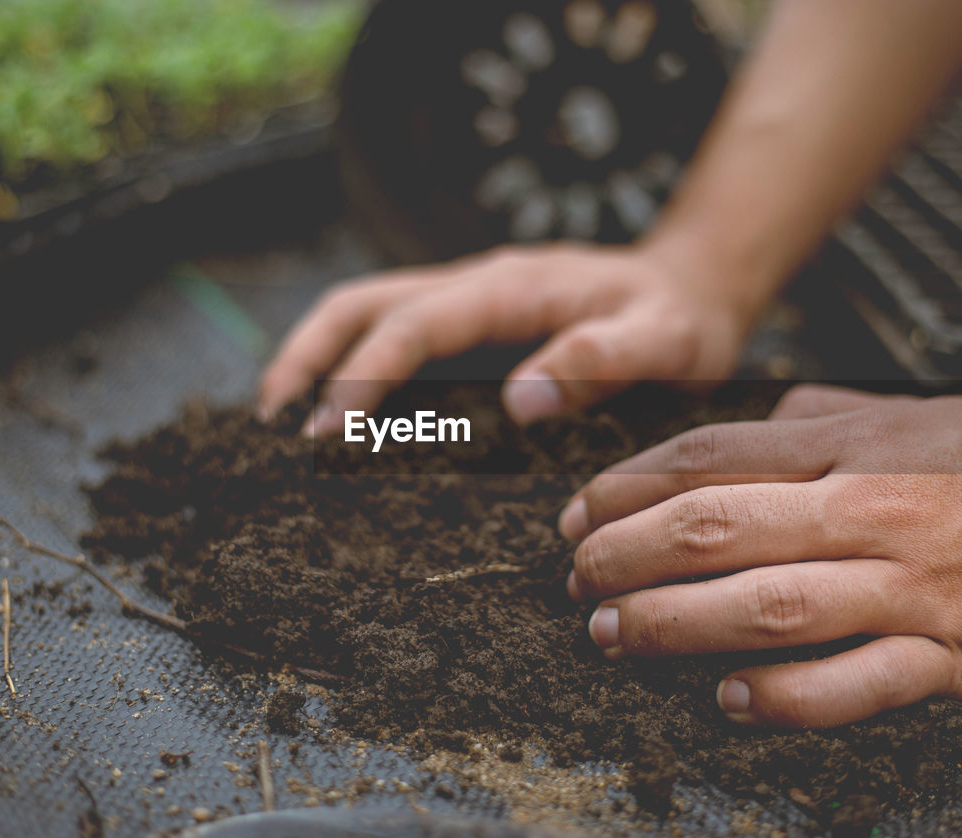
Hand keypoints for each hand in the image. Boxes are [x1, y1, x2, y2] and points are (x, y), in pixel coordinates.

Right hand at [257, 241, 756, 433]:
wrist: (693, 288)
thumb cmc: (680, 320)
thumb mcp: (665, 341)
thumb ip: (599, 361)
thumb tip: (518, 400)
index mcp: (513, 288)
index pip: (415, 323)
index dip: (364, 373)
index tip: (327, 428)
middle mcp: (478, 284)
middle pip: (364, 302)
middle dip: (308, 354)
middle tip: (269, 419)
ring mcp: (470, 300)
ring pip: (368, 308)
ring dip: (316, 353)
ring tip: (279, 413)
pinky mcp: (471, 322)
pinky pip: (395, 329)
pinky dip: (350, 360)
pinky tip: (337, 408)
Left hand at [561, 384, 961, 727]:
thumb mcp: (924, 414)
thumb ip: (836, 414)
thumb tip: (773, 411)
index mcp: (858, 445)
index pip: (714, 457)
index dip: (630, 484)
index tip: (582, 511)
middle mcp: (872, 510)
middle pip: (718, 526)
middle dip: (627, 553)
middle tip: (577, 574)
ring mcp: (910, 586)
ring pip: (767, 604)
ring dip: (675, 622)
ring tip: (612, 632)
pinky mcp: (953, 656)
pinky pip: (854, 683)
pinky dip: (784, 696)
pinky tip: (728, 699)